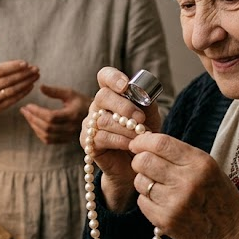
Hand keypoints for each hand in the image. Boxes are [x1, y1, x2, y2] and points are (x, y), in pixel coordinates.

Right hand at [0, 39, 38, 113]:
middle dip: (23, 74)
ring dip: (26, 83)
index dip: (13, 66)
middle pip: (7, 80)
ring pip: (11, 91)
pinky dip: (23, 93)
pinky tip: (31, 86)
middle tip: (36, 69)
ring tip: (36, 76)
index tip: (26, 63)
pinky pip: (12, 100)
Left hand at [19, 85, 89, 143]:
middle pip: (47, 127)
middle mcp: (71, 128)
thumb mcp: (70, 93)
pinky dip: (39, 133)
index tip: (28, 105)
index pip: (51, 117)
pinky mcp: (65, 140)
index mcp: (73, 115)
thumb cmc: (81, 101)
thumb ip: (55, 91)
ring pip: (47, 135)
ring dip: (34, 126)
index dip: (37, 112)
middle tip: (24, 109)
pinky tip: (34, 124)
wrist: (95, 116)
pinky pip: (49, 140)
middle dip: (32, 118)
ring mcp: (68, 136)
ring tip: (27, 116)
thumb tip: (40, 87)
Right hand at [84, 67, 163, 210]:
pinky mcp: (88, 142)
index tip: (125, 86)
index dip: (113, 78)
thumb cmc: (142, 134)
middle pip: (102, 97)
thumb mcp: (149, 115)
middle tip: (139, 118)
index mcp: (112, 94)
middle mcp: (97, 106)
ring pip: (104, 120)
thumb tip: (144, 93)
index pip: (105, 76)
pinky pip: (102, 137)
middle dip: (123, 107)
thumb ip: (147, 101)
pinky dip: (120, 140)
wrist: (137, 162)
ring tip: (141, 135)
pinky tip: (132, 145)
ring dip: (126, 128)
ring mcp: (90, 124)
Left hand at [128, 133, 238, 238]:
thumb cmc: (218, 196)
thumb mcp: (209, 168)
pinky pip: (142, 201)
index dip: (143, 140)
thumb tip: (148, 142)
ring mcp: (175, 202)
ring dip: (144, 181)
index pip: (161, 143)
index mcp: (200, 163)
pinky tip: (162, 202)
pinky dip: (147, 199)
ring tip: (159, 187)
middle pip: (144, 161)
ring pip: (140, 181)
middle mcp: (187, 181)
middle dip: (139, 160)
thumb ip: (181, 155)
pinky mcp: (165, 220)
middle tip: (144, 165)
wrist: (228, 234)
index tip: (137, 143)